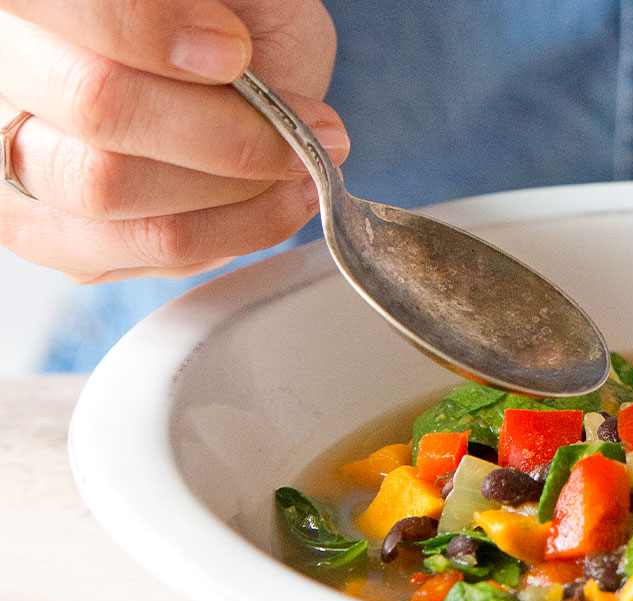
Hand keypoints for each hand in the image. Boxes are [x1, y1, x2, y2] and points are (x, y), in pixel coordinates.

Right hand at [0, 0, 347, 282]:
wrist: (230, 69)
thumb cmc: (230, 16)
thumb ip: (212, 6)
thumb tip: (214, 53)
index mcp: (32, 2)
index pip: (57, 6)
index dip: (147, 31)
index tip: (234, 52)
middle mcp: (6, 74)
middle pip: (96, 107)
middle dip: (223, 129)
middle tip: (307, 125)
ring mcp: (14, 161)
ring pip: (111, 190)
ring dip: (235, 187)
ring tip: (301, 162)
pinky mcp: (52, 233)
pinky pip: (143, 248)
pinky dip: (233, 229)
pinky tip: (278, 197)